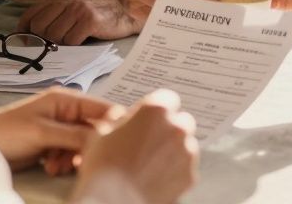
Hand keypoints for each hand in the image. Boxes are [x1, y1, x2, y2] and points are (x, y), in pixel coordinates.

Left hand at [0, 87, 121, 174]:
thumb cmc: (5, 131)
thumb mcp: (43, 133)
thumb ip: (76, 135)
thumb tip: (106, 136)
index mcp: (66, 100)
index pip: (102, 109)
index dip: (113, 124)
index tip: (118, 143)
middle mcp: (66, 113)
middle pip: (94, 130)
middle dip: (88, 147)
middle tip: (79, 161)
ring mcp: (59, 130)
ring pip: (83, 145)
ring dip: (73, 158)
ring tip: (57, 166)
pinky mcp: (52, 145)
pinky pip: (70, 154)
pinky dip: (64, 163)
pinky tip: (51, 167)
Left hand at [20, 0, 139, 44]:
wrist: (127, 13)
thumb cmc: (98, 15)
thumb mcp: (72, 11)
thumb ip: (53, 18)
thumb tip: (28, 38)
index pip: (30, 16)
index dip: (24, 32)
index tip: (28, 42)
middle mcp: (67, 1)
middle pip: (39, 28)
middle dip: (45, 40)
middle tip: (58, 42)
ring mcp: (78, 9)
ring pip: (54, 36)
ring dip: (62, 43)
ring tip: (75, 38)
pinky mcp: (90, 20)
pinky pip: (71, 41)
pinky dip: (75, 45)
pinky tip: (85, 38)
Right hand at [72, 89, 198, 203]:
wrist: (113, 202)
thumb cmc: (104, 169)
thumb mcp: (100, 133)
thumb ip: (117, 119)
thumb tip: (120, 118)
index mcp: (156, 110)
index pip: (167, 99)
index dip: (156, 110)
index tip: (147, 119)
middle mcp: (177, 128)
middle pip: (180, 121)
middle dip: (168, 130)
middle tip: (148, 143)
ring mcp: (187, 152)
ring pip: (185, 145)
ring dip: (172, 151)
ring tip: (149, 165)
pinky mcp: (191, 175)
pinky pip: (185, 168)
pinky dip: (175, 171)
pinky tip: (155, 178)